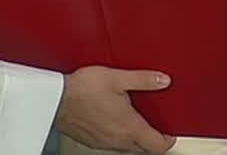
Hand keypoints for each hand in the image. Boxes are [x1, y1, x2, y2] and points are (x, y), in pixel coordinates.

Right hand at [56, 66, 175, 153]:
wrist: (54, 99)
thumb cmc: (82, 89)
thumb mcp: (118, 78)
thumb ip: (143, 80)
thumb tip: (163, 80)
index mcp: (129, 127)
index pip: (157, 145)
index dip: (168, 140)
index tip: (171, 133)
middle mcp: (117, 140)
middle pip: (144, 150)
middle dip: (153, 141)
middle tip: (157, 128)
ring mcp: (103, 143)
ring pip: (127, 149)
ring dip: (136, 140)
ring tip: (138, 124)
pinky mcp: (91, 141)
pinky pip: (112, 145)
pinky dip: (120, 138)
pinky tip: (116, 123)